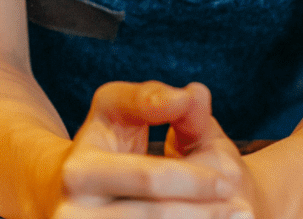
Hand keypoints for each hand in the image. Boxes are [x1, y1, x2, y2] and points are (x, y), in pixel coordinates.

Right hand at [46, 81, 249, 218]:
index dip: (193, 180)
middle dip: (205, 213)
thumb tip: (191, 95)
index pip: (148, 178)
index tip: (230, 182)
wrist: (59, 194)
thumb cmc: (101, 144)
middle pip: (156, 216)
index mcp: (78, 171)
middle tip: (242, 210)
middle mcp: (72, 213)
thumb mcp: (116, 109)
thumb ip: (151, 98)